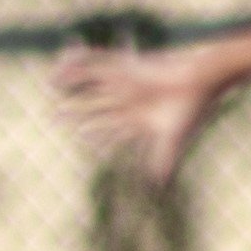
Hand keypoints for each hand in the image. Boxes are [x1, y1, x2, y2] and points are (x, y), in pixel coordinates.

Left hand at [51, 43, 230, 185]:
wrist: (201, 79)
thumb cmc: (191, 111)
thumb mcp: (174, 141)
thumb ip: (164, 161)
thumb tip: (159, 187)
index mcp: (140, 116)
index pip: (113, 127)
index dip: (96, 132)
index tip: (81, 135)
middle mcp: (129, 98)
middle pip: (96, 106)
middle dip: (76, 112)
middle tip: (54, 117)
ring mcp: (126, 82)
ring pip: (92, 85)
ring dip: (72, 86)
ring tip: (49, 85)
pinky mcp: (125, 66)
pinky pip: (95, 64)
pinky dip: (77, 64)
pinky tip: (59, 67)